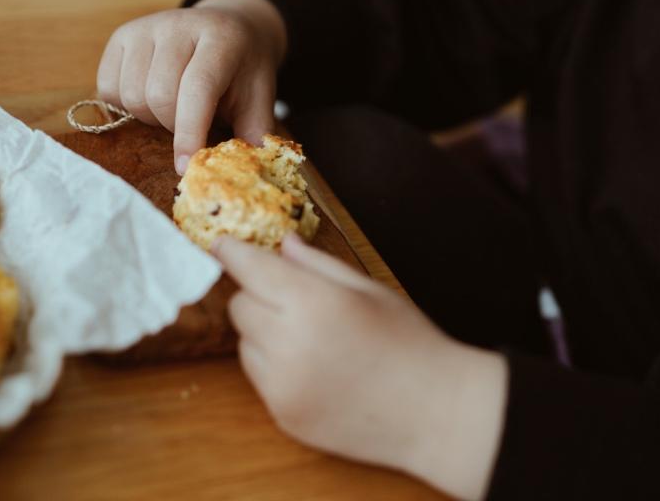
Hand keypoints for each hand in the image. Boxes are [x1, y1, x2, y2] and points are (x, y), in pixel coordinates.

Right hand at [96, 0, 286, 172]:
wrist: (228, 28)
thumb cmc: (242, 70)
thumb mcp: (260, 97)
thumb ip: (254, 132)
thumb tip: (244, 168)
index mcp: (221, 38)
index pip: (197, 88)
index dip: (189, 132)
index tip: (185, 167)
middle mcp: (179, 25)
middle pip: (159, 95)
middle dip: (172, 126)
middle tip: (190, 124)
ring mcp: (146, 26)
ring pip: (132, 94)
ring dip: (149, 117)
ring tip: (171, 108)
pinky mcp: (122, 34)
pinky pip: (108, 87)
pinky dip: (125, 105)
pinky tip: (148, 97)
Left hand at [214, 234, 507, 500]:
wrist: (435, 413)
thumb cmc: (409, 342)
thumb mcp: (369, 289)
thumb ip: (317, 264)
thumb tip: (281, 244)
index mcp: (312, 303)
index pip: (249, 268)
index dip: (232, 253)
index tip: (223, 245)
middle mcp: (287, 344)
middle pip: (239, 305)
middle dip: (257, 294)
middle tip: (293, 298)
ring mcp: (281, 385)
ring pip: (243, 342)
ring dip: (263, 332)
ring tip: (311, 338)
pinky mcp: (282, 415)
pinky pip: (257, 378)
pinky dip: (273, 366)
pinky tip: (314, 367)